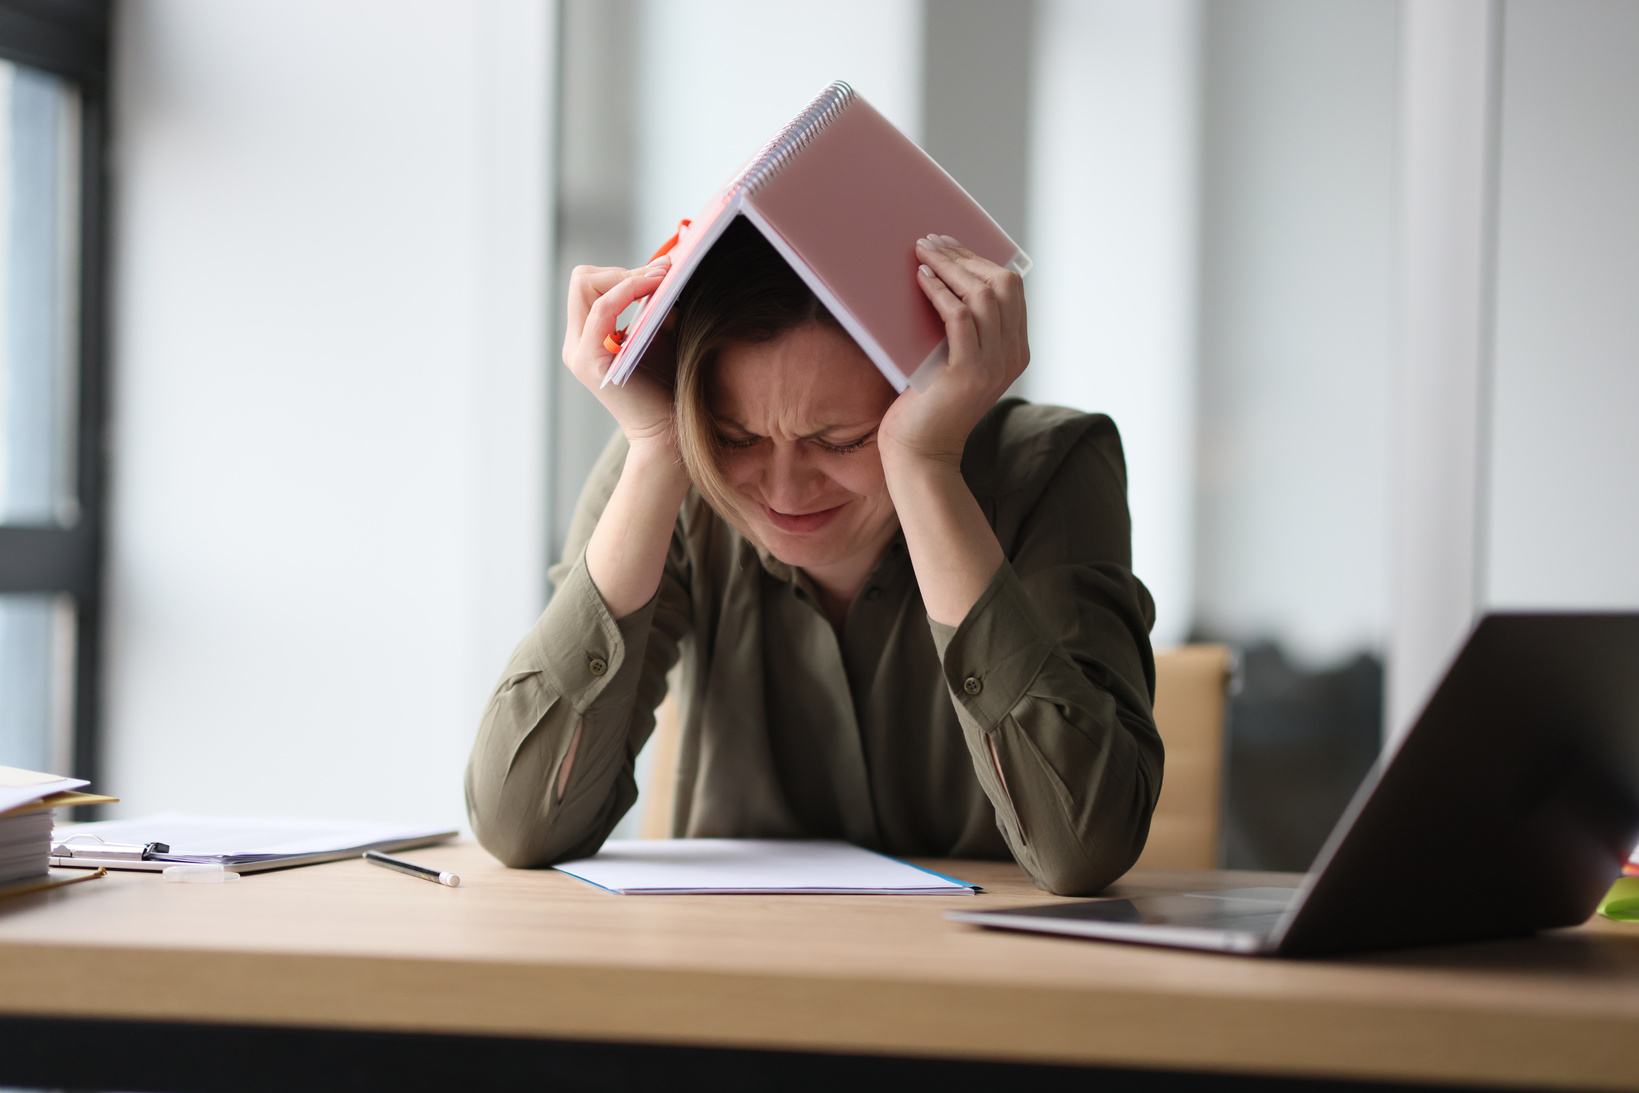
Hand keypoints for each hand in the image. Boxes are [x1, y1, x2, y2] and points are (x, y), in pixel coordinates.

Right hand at [562, 258, 675, 451]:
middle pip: (582, 278)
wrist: (670, 432)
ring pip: (585, 285)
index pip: (590, 284)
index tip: (660, 270)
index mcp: (589, 337)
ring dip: (628, 276)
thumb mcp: (661, 336)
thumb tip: (665, 269)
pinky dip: (627, 292)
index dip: (623, 271)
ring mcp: (579, 353)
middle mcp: (577, 344)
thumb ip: (654, 306)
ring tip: (662, 277)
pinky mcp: (590, 361)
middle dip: (623, 270)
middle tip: (660, 274)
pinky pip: (600, 309)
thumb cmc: (670, 386)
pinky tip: (654, 289)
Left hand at [878, 235, 1028, 469]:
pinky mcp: (970, 372)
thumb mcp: (953, 358)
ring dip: (951, 268)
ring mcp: (994, 364)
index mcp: (1015, 350)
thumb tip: (940, 275)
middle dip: (965, 257)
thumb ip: (961, 328)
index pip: (1010, 289)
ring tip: (923, 254)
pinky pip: (959, 317)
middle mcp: (1012, 355)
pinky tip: (922, 279)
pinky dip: (940, 292)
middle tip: (932, 241)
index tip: (950, 243)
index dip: (980, 260)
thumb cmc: (928, 403)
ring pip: (983, 296)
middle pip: (1001, 286)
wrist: (922, 452)